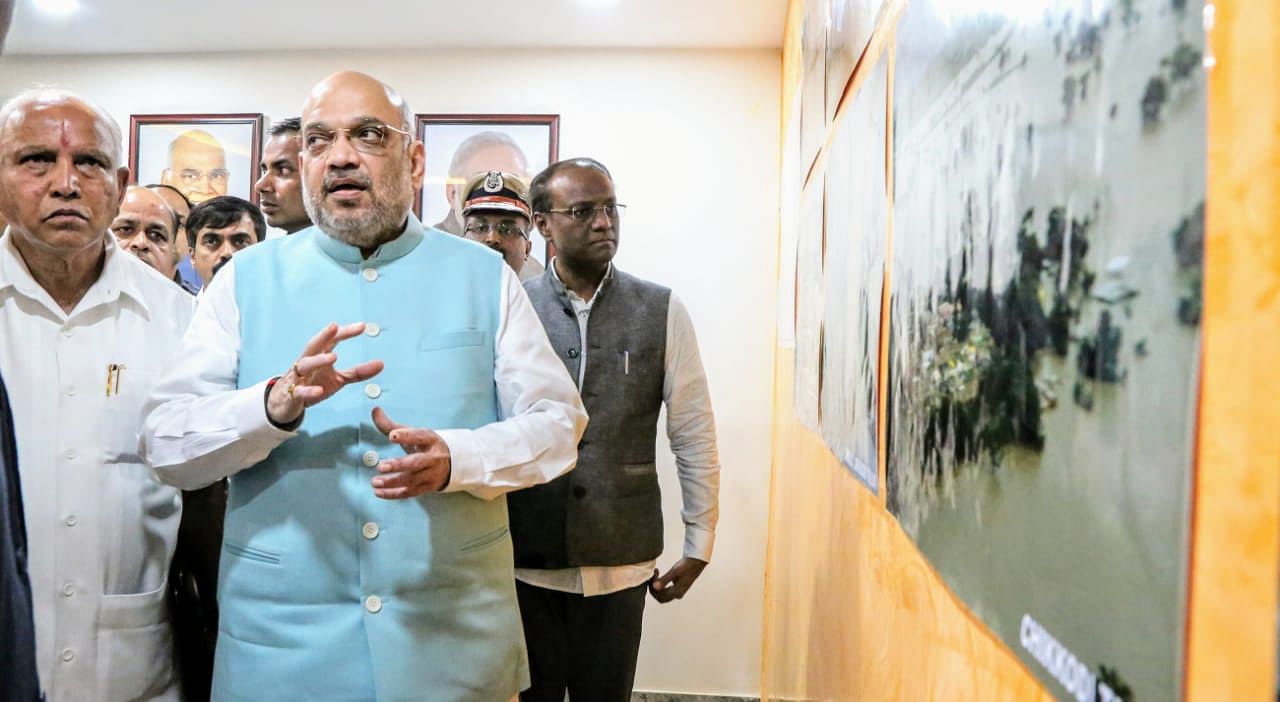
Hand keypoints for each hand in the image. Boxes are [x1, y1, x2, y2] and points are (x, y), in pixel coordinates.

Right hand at [266, 322, 383, 425]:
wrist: (285, 403)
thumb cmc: (313, 384)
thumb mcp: (338, 379)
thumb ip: (358, 372)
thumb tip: (381, 364)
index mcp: (319, 356)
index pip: (332, 340)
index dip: (345, 332)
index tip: (362, 326)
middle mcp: (307, 363)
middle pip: (313, 345)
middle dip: (323, 335)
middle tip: (334, 327)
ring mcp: (298, 378)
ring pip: (304, 364)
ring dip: (318, 359)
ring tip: (334, 357)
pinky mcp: (292, 395)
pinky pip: (299, 391)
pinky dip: (308, 390)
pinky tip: (319, 390)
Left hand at [369, 407, 451, 498]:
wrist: (452, 463)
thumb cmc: (427, 446)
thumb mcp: (414, 433)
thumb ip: (391, 424)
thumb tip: (375, 410)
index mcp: (430, 440)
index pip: (419, 436)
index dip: (406, 436)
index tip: (392, 435)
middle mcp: (433, 458)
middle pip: (416, 462)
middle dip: (399, 465)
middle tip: (381, 466)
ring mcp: (431, 474)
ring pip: (412, 480)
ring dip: (393, 482)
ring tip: (375, 482)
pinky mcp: (427, 487)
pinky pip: (410, 492)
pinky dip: (394, 494)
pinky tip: (379, 492)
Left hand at [648, 557, 707, 602]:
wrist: (696, 561)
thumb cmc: (687, 566)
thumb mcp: (675, 572)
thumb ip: (664, 580)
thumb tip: (655, 587)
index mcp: (677, 593)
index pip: (660, 597)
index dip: (653, 589)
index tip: (652, 577)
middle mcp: (677, 594)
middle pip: (660, 597)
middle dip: (654, 588)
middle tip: (652, 576)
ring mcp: (677, 591)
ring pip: (662, 593)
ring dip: (657, 585)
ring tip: (656, 573)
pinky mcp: (677, 586)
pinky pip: (665, 589)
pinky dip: (660, 583)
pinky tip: (659, 574)